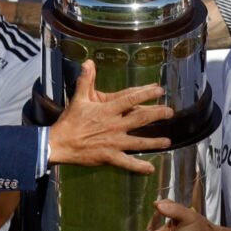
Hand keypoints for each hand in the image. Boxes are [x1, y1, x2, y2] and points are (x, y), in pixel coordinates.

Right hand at [48, 60, 172, 173]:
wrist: (60, 143)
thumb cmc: (70, 121)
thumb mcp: (78, 98)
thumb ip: (86, 80)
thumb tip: (88, 62)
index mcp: (108, 110)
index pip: (131, 99)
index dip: (147, 93)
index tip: (159, 89)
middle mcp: (114, 125)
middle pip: (141, 119)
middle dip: (157, 114)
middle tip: (170, 112)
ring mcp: (114, 142)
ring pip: (138, 142)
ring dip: (154, 142)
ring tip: (167, 141)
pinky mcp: (110, 156)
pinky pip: (127, 162)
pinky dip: (139, 167)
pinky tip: (151, 169)